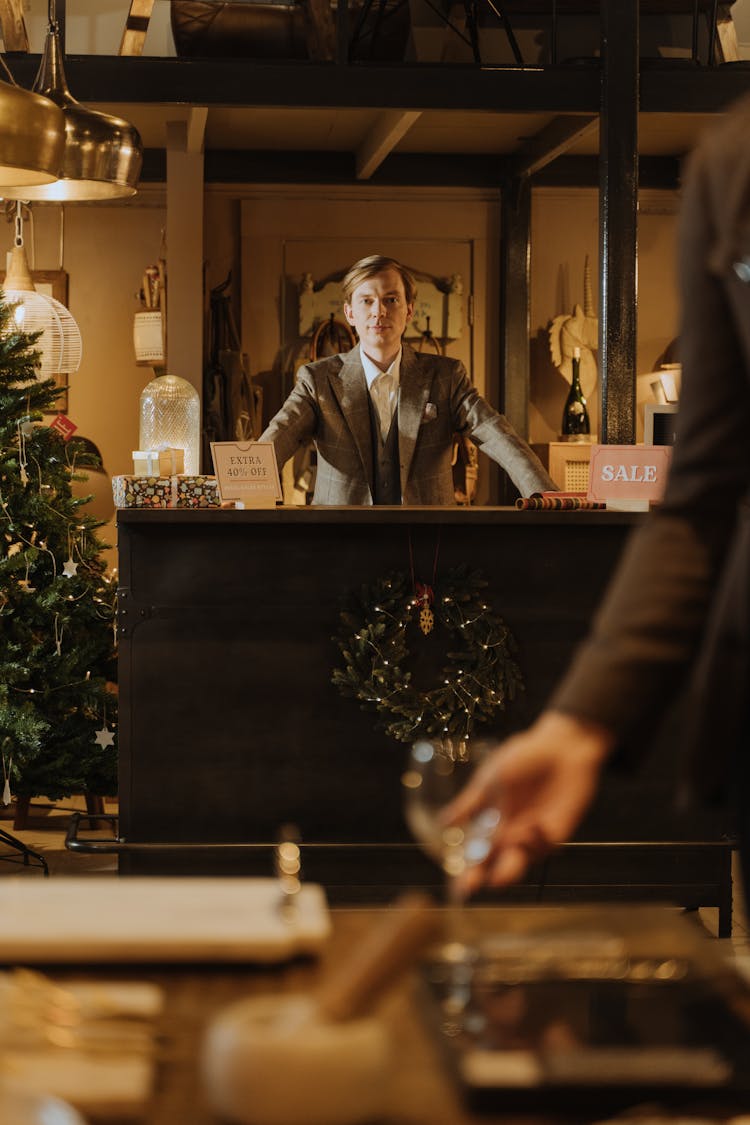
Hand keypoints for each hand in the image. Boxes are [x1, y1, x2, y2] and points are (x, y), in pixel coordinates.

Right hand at [442, 711, 613, 895]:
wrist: (560, 745)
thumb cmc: (522, 758)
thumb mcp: (489, 780)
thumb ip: (469, 804)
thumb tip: (442, 824)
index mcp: (492, 823)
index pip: (476, 854)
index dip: (467, 873)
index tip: (458, 891)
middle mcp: (511, 834)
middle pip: (494, 865)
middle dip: (482, 878)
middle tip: (470, 888)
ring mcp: (533, 835)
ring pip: (519, 861)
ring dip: (508, 869)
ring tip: (498, 876)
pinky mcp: (556, 832)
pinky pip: (543, 845)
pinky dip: (534, 841)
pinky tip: (529, 828)